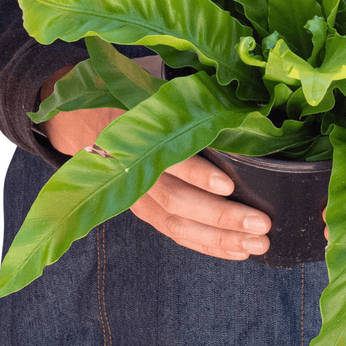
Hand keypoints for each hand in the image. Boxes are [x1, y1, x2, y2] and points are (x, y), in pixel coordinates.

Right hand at [38, 59, 270, 260]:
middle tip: (260, 223)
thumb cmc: (132, 103)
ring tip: (257, 243)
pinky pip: (176, 235)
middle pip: (178, 201)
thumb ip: (188, 102)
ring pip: (178, 225)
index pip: (170, 161)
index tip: (228, 184)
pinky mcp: (144, 212)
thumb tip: (238, 104)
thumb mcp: (153, 93)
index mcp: (141, 139)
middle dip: (221, 216)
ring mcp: (139, 198)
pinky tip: (237, 251)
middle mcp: (138, 174)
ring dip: (220, 238)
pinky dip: (207, 246)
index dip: (198, 174)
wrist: (85, 121)